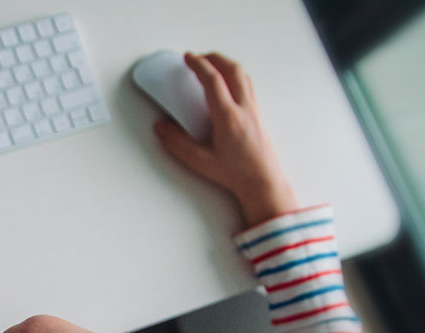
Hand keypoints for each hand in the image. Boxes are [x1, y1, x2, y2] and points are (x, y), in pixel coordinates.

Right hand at [153, 52, 297, 227]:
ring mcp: (253, 109)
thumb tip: (161, 126)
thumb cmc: (235, 174)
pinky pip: (248, 86)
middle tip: (198, 58)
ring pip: (243, 75)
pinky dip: (235, 76)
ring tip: (212, 66)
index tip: (188, 57)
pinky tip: (227, 85)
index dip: (198, 64)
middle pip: (232, 69)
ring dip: (226, 65)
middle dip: (214, 58)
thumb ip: (177, 142)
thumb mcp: (199, 161)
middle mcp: (243, 108)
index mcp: (227, 116)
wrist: (263, 182)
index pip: (212, 79)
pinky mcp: (258, 115)